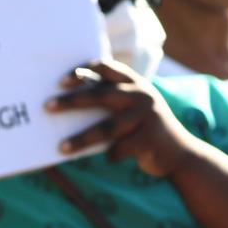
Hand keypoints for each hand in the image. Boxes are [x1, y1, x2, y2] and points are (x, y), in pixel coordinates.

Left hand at [47, 58, 200, 177]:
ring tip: (61, 148)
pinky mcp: (150, 139)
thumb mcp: (132, 109)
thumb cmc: (145, 129)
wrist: (180, 154)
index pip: (107, 68)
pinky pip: (119, 149)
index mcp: (135, 84)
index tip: (61, 81)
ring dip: (81, 139)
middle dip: (72, 101)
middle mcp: (142, 96)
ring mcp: (147, 117)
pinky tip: (110, 158)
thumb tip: (67, 101)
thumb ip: (110, 101)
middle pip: (101, 96)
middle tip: (47, 106)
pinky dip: (111, 155)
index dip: (83, 71)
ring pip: (106, 128)